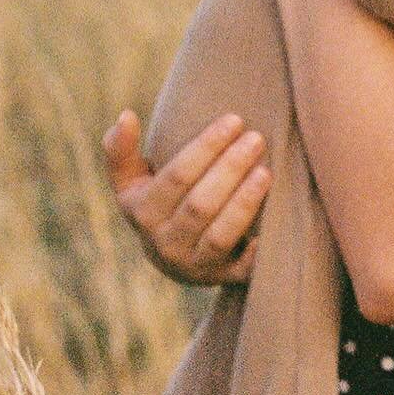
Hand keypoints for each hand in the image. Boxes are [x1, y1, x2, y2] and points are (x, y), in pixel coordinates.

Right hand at [102, 109, 271, 284]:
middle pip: (200, 204)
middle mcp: (165, 243)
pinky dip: (256, 253)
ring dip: (244, 203)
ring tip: (266, 172)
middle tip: (257, 139)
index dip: (206, 147)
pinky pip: (242, 270)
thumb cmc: (160, 203)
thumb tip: (125, 115)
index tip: (234, 120)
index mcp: (142, 213)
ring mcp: (194, 265)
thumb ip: (122, 151)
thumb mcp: (134, 182)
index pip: (176, 177)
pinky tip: (271, 229)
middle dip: (230, 169)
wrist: (176, 259)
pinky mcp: (223, 279)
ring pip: (220, 235)